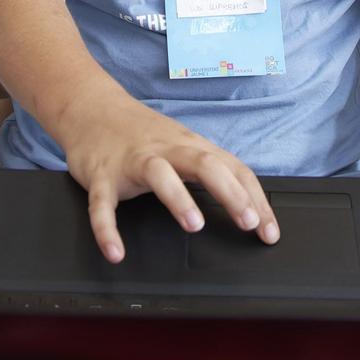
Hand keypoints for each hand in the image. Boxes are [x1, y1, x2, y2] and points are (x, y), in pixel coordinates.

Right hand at [62, 99, 279, 262]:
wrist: (90, 107)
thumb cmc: (141, 133)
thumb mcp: (181, 145)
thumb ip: (210, 170)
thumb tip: (247, 202)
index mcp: (190, 147)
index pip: (232, 169)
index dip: (255, 200)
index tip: (269, 231)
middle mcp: (165, 151)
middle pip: (204, 164)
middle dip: (230, 193)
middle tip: (248, 222)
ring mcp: (132, 162)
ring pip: (159, 174)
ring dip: (179, 198)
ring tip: (195, 225)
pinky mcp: (101, 175)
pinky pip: (103, 203)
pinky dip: (107, 228)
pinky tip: (115, 251)